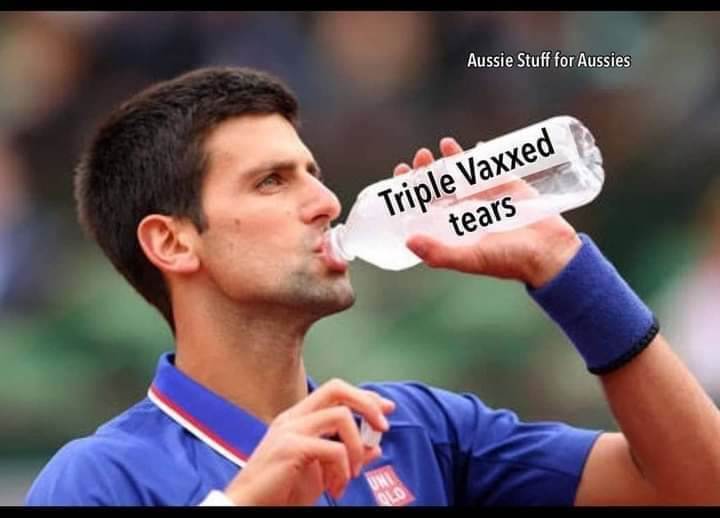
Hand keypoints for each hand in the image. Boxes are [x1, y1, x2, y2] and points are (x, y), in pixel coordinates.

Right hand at [222, 378, 394, 505]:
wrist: (250, 508)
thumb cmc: (281, 492)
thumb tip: (374, 447)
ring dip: (356, 446)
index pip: (336, 391)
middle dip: (367, 403)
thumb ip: (346, 456)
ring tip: (352, 474)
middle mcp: (293, 417)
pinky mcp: (290, 447)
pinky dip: (343, 469)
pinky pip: (333, 448)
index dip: (365, 397)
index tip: (387, 409)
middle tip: (383, 427)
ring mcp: (289, 429)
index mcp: (298, 418)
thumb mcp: (322, 473)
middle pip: (337, 388)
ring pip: (341, 416)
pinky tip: (337, 487)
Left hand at [394, 137, 581, 287]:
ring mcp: (485, 197)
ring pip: (461, 173)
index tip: (401, 173)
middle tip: (422, 157)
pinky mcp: (507, 186)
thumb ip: (440, 253)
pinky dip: (481, 155)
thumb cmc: (507, 261)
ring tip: (445, 146)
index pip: (423, 205)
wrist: (549, 252)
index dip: (409, 189)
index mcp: (451, 228)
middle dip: (427, 169)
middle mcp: (464, 211)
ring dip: (450, 158)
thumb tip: (408, 241)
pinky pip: (490, 166)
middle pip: (438, 185)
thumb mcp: (470, 258)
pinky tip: (474, 147)